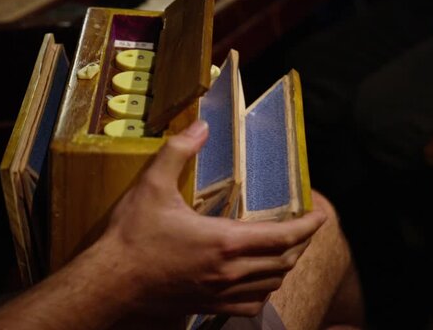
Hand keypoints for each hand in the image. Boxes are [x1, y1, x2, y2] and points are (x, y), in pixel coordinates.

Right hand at [98, 120, 326, 316]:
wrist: (111, 283)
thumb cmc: (131, 236)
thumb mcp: (151, 185)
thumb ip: (178, 151)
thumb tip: (201, 125)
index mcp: (224, 241)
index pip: (284, 236)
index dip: (309, 225)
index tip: (321, 214)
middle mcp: (230, 271)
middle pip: (284, 262)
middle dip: (301, 244)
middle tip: (303, 226)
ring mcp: (220, 292)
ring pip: (271, 285)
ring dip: (284, 266)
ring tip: (284, 249)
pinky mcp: (208, 306)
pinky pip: (250, 305)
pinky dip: (263, 292)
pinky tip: (256, 281)